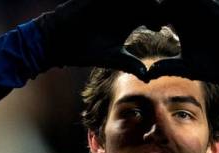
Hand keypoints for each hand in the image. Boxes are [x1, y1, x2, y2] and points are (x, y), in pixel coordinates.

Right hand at [34, 0, 161, 79]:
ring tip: (143, 6)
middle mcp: (122, 9)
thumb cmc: (86, 51)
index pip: (152, 15)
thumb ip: (130, 64)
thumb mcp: (112, 58)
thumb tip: (148, 77)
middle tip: (155, 15)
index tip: (159, 27)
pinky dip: (118, 0)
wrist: (59, 41)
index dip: (159, 19)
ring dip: (138, 1)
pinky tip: (124, 6)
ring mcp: (109, 2)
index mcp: (130, 22)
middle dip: (152, 6)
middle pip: (145, 2)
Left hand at [147, 0, 218, 89]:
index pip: (159, 13)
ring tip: (165, 15)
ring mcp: (200, 9)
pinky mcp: (212, 7)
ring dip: (171, 4)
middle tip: (153, 19)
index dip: (151, 17)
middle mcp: (189, 14)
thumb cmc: (214, 67)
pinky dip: (186, 3)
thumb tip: (147, 74)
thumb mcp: (186, 68)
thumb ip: (167, 67)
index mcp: (180, 25)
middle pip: (167, 2)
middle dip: (158, 8)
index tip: (150, 26)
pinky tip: (178, 12)